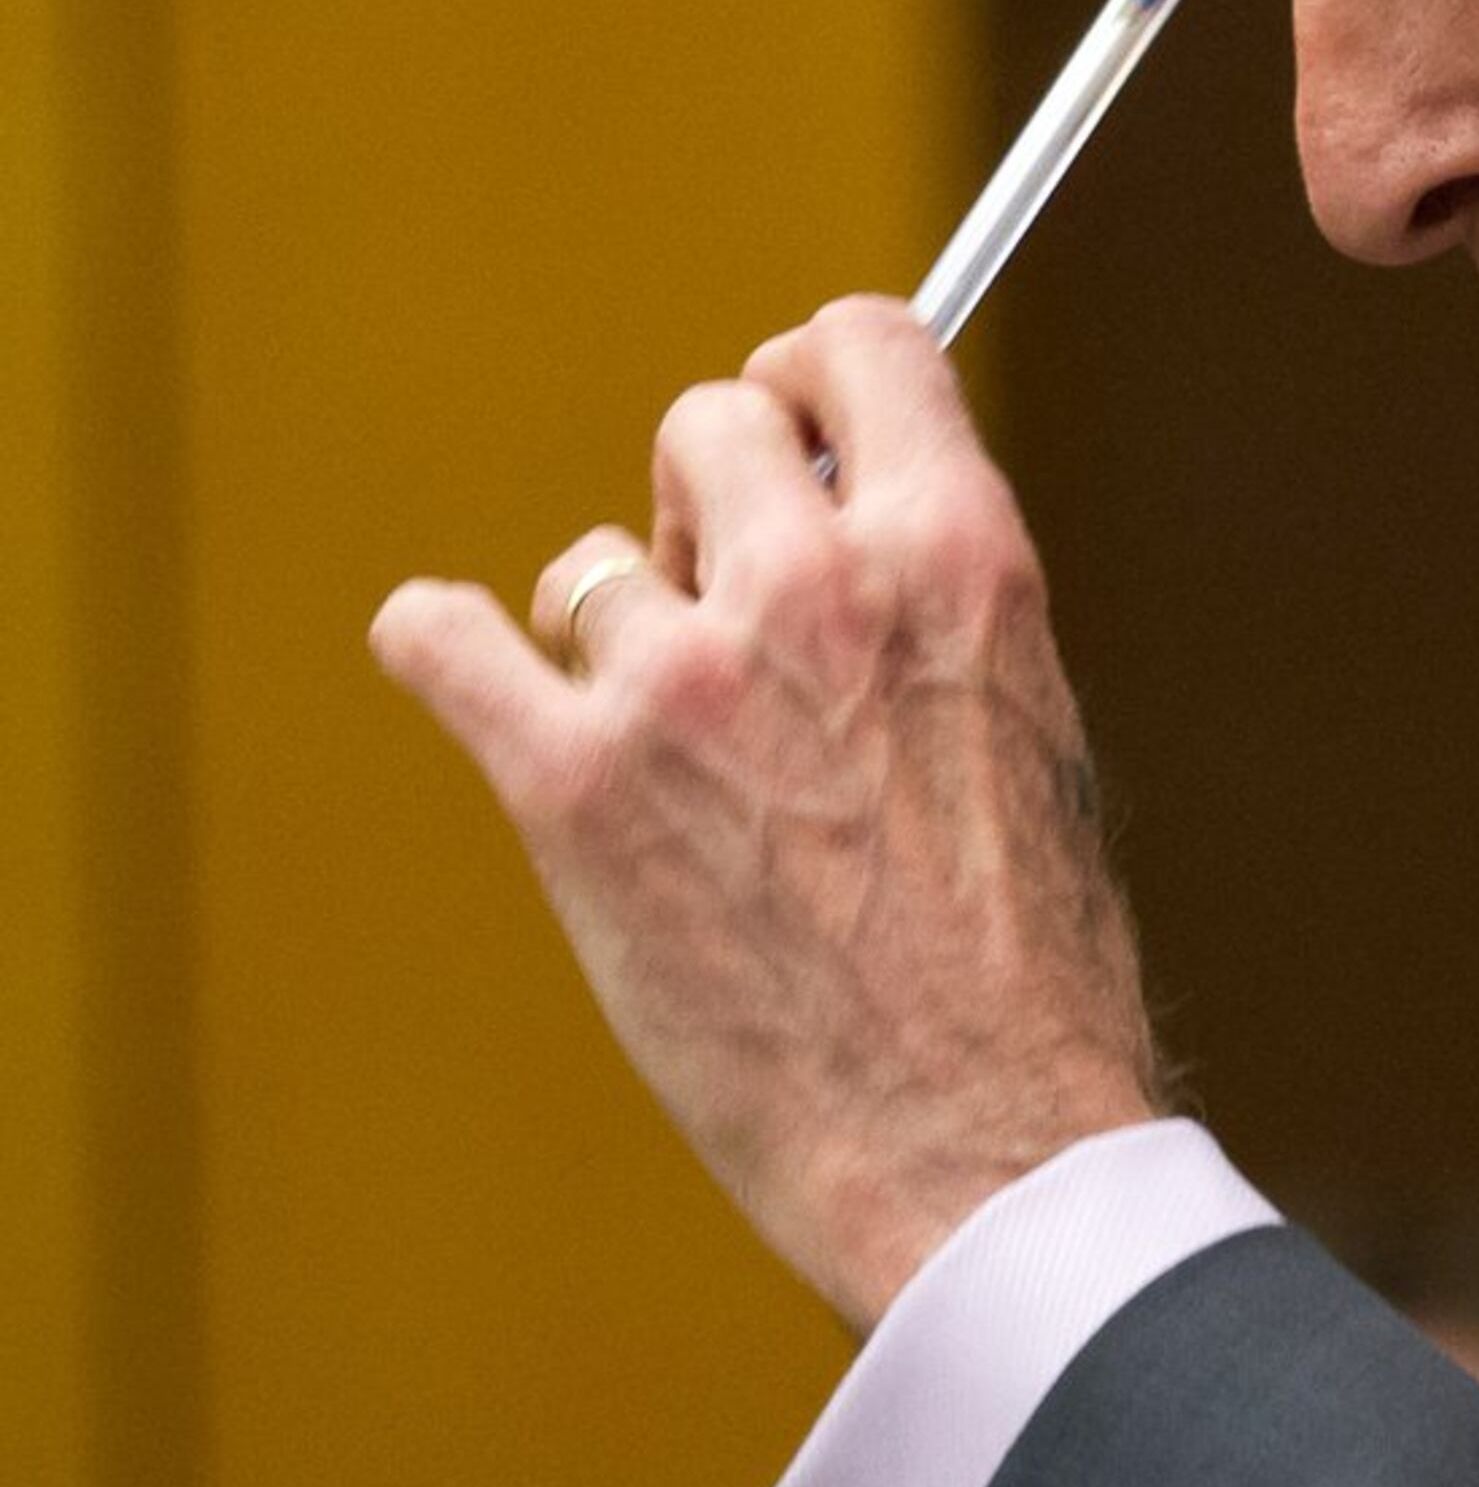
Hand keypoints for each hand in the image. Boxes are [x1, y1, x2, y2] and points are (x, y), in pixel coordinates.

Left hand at [369, 298, 1161, 1328]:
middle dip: (708, 505)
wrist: (978, 1144)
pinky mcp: (570, 784)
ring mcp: (684, 680)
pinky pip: (440, 637)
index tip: (791, 434)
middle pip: (704, 422)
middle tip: (726, 613)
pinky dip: (445, 653)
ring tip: (667, 749)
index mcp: (959, 557)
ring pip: (590, 564)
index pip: (859, 342)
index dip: (811, 378)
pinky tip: (469, 680)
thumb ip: (937, 606)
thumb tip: (846, 525)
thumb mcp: (1029, 727)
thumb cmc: (1026, 969)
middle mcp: (818, 587)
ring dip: (615, 633)